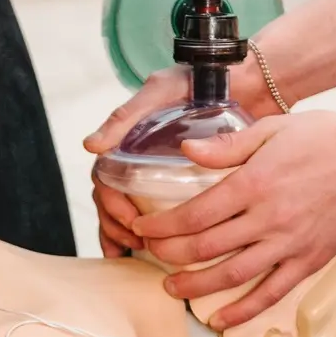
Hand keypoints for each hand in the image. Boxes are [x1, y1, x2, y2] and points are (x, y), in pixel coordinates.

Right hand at [82, 57, 278, 256]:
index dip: (110, 204)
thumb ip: (126, 116)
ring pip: (129, 213)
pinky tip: (150, 254)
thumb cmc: (197, 81)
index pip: (105, 181)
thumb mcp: (159, 92)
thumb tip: (90, 147)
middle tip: (136, 242)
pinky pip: (162, 215)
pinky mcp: (184, 184)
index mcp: (128, 143)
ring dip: (127, 236)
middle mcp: (139, 161)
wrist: (245, 81)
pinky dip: (153, 236)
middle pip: (112, 203)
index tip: (129, 221)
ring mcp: (159, 174)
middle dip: (117, 227)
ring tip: (140, 252)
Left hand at [130, 110, 335, 329]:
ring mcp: (291, 243)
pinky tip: (221, 320)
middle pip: (206, 247)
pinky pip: (271, 292)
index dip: (162, 225)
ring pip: (232, 275)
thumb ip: (227, 146)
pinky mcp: (311, 259)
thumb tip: (186, 150)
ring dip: (196, 287)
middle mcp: (269, 217)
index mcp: (255, 182)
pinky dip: (243, 310)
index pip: (195, 213)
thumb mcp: (273, 128)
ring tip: (172, 288)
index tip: (142, 228)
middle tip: (149, 255)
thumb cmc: (327, 135)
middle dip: (169, 254)